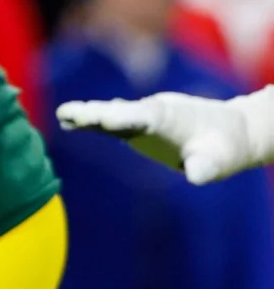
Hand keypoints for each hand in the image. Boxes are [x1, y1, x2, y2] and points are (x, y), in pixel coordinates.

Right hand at [56, 85, 273, 183]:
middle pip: (117, 111)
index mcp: (168, 117)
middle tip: (68, 112)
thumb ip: (206, 166)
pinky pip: (107, 122)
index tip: (103, 117)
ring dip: (85, 115)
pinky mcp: (133, 128)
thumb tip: (195, 176)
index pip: (142, 116)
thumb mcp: (222, 159)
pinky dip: (88, 121)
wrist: (226, 131)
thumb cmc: (224, 147)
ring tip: (63, 114)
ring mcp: (139, 119)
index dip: (123, 117)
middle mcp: (148, 113)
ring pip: (108, 114)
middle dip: (94, 113)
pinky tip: (67, 122)